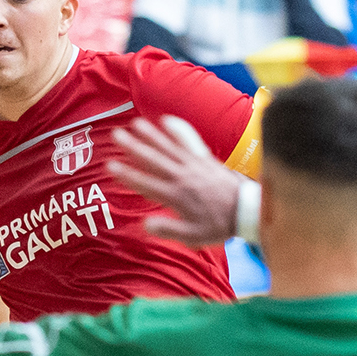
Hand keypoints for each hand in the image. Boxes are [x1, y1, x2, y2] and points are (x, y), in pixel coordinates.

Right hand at [107, 116, 240, 247]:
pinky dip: (178, 129)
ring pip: (168, 146)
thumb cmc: (218, 225)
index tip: (111, 166)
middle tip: (116, 135)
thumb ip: (169, 230)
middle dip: (134, 147)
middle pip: (154, 160)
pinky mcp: (203, 158)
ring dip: (151, 135)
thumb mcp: (193, 236)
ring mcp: (193, 165)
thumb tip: (145, 225)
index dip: (128, 175)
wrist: (245, 210)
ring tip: (135, 123)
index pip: (147, 184)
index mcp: (177, 196)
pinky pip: (189, 140)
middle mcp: (183, 177)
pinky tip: (166, 120)